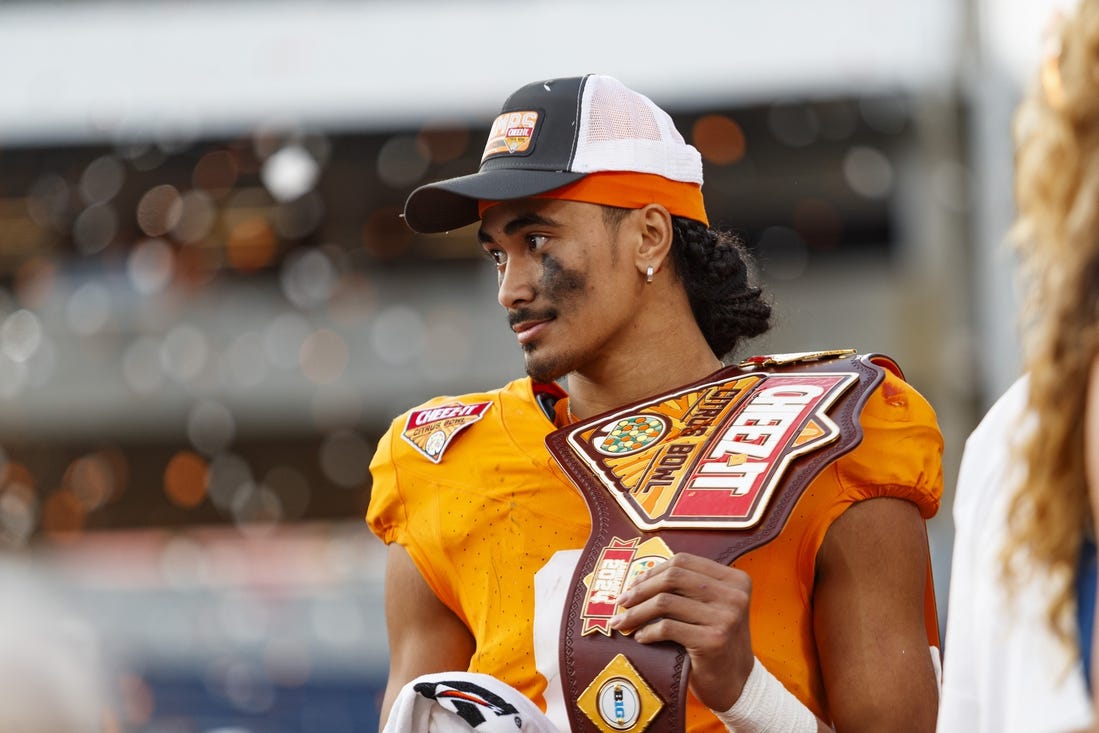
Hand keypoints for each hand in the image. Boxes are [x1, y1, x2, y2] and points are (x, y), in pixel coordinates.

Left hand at [609, 552, 754, 711]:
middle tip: (622, 601)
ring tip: (623, 621)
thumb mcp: (711, 608)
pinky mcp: (713, 640)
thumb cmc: (716, 642)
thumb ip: (688, 589)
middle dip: (641, 589)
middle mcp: (734, 595)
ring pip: (665, 602)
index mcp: (735, 580)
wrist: (737, 683)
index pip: (684, 562)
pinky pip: (667, 627)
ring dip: (637, 612)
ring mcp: (726, 617)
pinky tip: (641, 637)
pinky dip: (648, 631)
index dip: (653, 571)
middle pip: (673, 577)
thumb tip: (639, 577)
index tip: (634, 583)